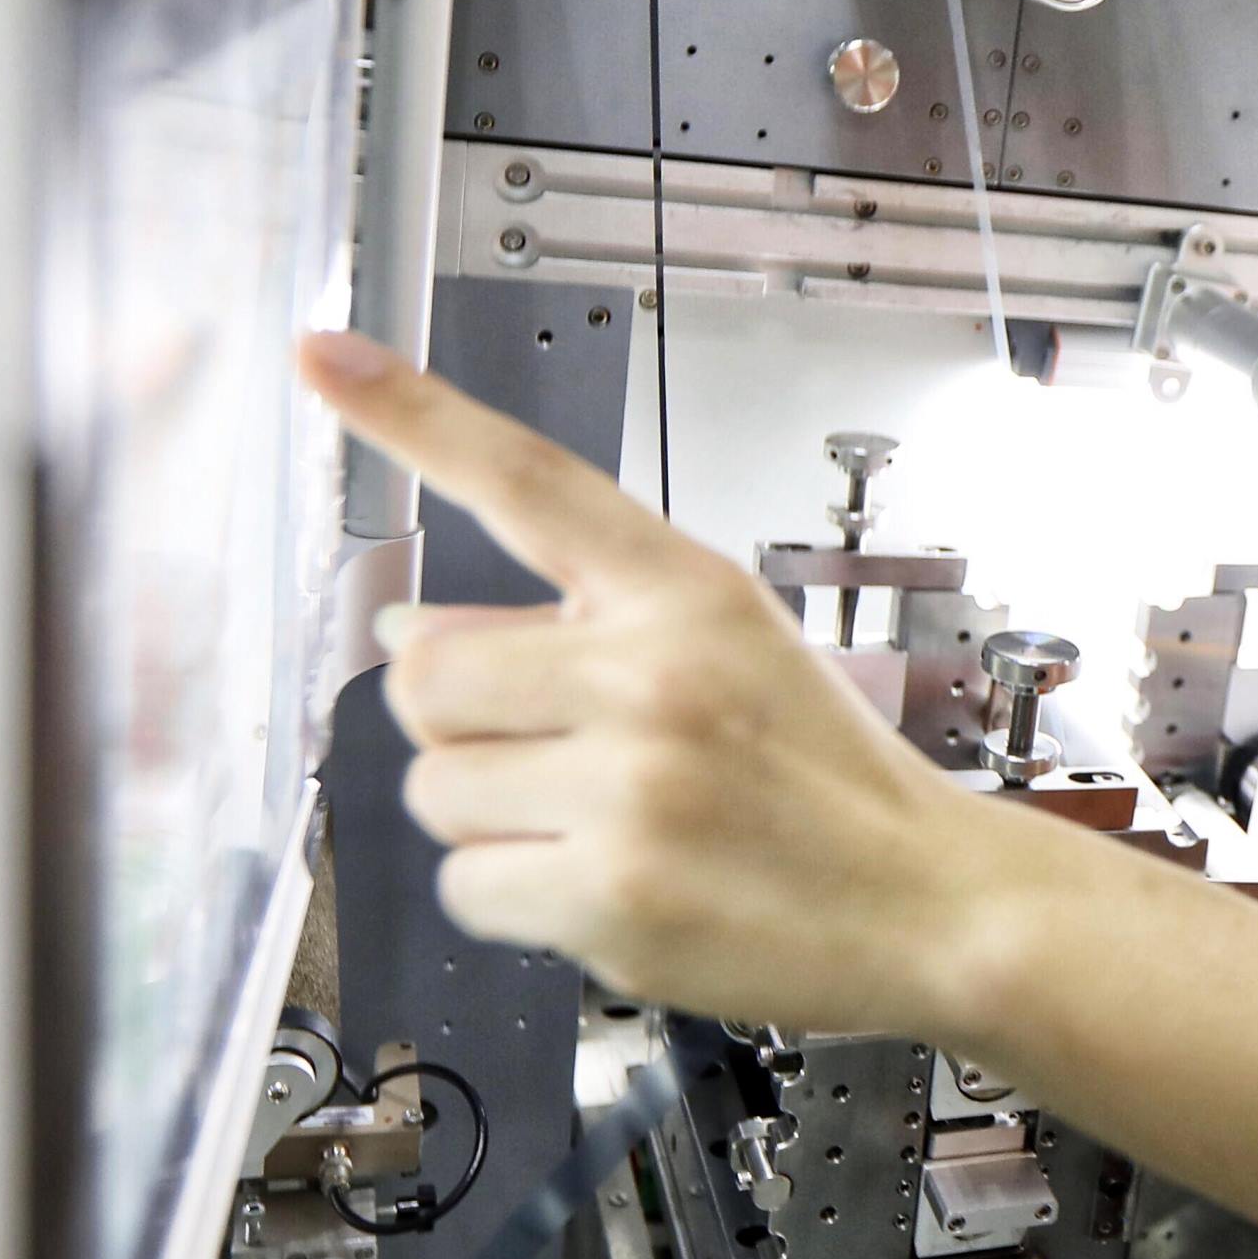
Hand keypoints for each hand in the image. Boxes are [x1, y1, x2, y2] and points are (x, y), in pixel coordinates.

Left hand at [301, 330, 1005, 1029]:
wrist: (932, 902)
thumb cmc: (825, 783)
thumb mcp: (733, 650)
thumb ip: (582, 625)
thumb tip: (410, 629)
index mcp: (686, 591)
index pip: (527, 479)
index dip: (413, 414)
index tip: (326, 357)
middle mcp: (654, 674)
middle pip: (425, 670)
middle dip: (460, 721)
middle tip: (549, 754)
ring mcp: (631, 785)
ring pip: (433, 786)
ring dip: (489, 817)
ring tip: (595, 827)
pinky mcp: (609, 892)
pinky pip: (465, 885)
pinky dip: (515, 898)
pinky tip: (601, 887)